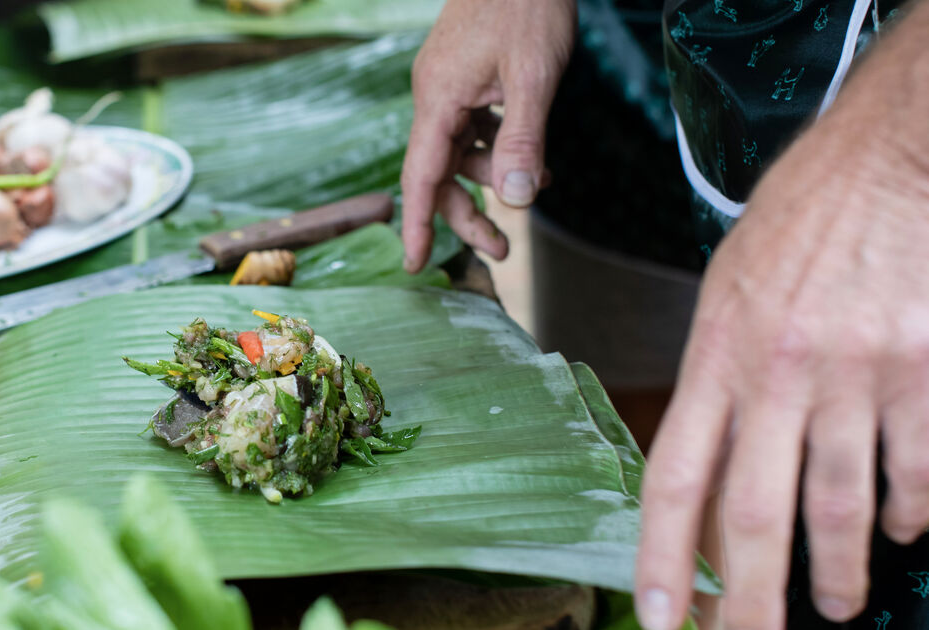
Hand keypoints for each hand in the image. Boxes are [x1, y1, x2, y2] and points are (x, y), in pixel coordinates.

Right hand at [399, 0, 573, 271]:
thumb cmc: (528, 5)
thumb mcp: (534, 78)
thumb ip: (522, 142)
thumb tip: (517, 202)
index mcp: (439, 98)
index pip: (421, 176)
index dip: (418, 223)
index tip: (415, 264)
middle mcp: (435, 95)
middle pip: (440, 172)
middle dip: (468, 213)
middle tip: (503, 250)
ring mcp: (449, 85)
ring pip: (461, 150)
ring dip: (494, 177)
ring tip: (540, 185)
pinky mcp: (465, 76)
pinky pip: (474, 127)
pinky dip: (500, 148)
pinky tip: (532, 159)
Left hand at [634, 73, 928, 629]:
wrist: (890, 154)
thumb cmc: (802, 220)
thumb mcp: (730, 289)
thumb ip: (721, 379)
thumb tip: (714, 475)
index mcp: (718, 351)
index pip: (674, 475)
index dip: (661, 556)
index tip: (658, 617)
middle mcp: (780, 372)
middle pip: (756, 516)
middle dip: (750, 602)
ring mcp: (856, 376)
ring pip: (842, 509)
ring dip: (840, 574)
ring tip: (839, 608)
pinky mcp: (923, 371)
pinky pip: (915, 472)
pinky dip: (909, 510)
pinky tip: (905, 527)